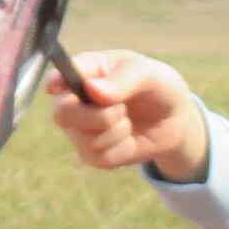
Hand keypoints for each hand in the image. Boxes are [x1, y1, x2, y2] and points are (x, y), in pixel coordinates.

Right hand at [47, 49, 209, 182]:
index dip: (54, 83)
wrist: (174, 119)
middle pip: (62, 114)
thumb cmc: (157, 86)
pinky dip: (121, 149)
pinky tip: (129, 138)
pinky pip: (98, 157)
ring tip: (128, 120)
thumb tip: (92, 90)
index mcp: (86, 71)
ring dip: (116, 132)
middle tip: (121, 109)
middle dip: (97, 116)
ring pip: (84, 139)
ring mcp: (80, 128)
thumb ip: (124, 80)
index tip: (55, 87)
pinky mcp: (92, 153)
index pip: (58, 77)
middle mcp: (75, 99)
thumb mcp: (150, 75)